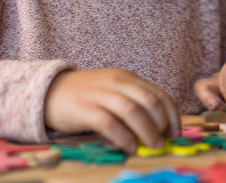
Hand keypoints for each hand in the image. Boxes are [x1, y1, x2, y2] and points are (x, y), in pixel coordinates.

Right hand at [44, 69, 180, 150]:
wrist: (49, 91)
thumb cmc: (87, 96)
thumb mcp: (114, 92)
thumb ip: (133, 103)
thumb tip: (159, 129)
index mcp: (127, 78)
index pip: (158, 94)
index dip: (171, 114)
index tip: (176, 132)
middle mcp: (116, 82)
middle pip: (148, 101)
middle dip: (161, 123)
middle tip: (165, 141)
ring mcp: (99, 94)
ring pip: (131, 110)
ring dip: (147, 130)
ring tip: (153, 146)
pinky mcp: (84, 108)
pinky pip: (108, 122)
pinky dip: (123, 135)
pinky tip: (130, 146)